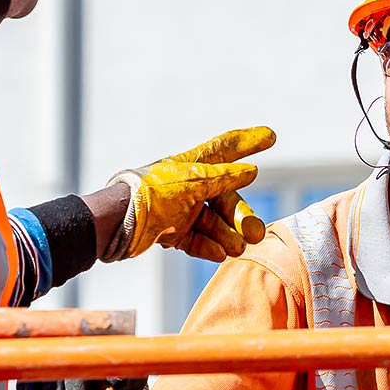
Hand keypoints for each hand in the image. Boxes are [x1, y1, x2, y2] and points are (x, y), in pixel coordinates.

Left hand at [99, 126, 275, 261]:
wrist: (118, 223)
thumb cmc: (154, 194)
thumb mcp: (193, 182)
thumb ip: (223, 178)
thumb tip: (251, 172)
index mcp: (193, 165)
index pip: (225, 148)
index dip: (248, 141)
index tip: (270, 135)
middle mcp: (190, 186)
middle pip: (225, 198)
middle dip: (241, 216)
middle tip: (255, 233)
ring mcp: (181, 210)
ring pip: (214, 222)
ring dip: (227, 235)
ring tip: (238, 248)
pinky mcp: (172, 232)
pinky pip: (197, 239)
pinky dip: (209, 246)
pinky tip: (220, 253)